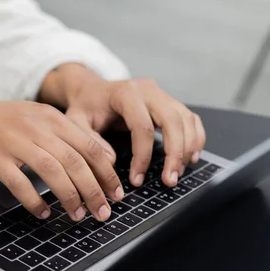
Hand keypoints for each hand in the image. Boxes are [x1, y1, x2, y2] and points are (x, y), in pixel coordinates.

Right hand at [0, 101, 123, 220]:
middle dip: (94, 190)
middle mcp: (35, 127)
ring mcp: (14, 142)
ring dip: (70, 198)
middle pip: (75, 161)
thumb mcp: (36, 119)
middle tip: (103, 212)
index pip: (89, 145)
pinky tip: (44, 212)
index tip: (115, 193)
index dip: (106, 172)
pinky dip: (35, 201)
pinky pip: (21, 184)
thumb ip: (67, 135)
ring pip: (53, 172)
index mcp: (49, 117)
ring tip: (77, 215)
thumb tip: (103, 157)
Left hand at [38, 63, 205, 186]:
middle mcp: (148, 90)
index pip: (142, 127)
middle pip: (172, 121)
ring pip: (185, 120)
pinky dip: (195, 138)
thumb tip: (111, 161)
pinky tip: (190, 157)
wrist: (91, 91)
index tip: (136, 179)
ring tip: (177, 174)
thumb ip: (89, 140)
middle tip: (170, 180)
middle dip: (174, 154)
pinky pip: (190, 118)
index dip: (142, 156)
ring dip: (186, 148)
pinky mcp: (169, 102)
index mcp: (125, 93)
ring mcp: (162, 94)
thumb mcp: (76, 122)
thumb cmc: (84, 107)